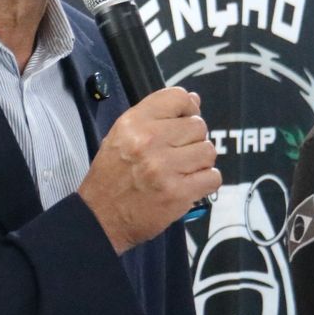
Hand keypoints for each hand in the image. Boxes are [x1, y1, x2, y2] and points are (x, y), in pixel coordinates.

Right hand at [78, 87, 219, 253]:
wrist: (100, 217)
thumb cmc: (111, 175)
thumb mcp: (121, 136)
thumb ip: (156, 116)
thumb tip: (194, 99)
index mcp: (133, 123)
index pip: (178, 97)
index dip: (188, 108)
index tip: (183, 122)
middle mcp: (149, 141)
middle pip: (198, 126)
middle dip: (193, 140)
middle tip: (178, 154)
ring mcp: (165, 168)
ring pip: (208, 151)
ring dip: (200, 162)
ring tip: (182, 170)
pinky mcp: (178, 193)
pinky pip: (213, 177)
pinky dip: (205, 182)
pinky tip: (189, 185)